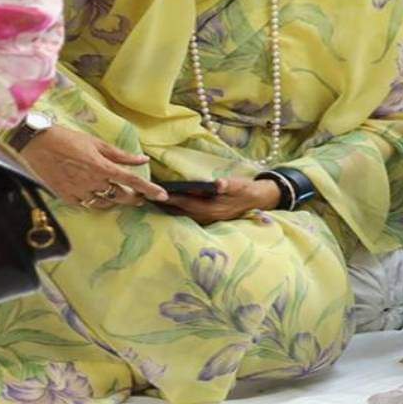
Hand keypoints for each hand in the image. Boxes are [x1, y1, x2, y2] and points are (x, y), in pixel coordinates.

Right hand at [19, 125, 168, 208]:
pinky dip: (94, 202)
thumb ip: (120, 155)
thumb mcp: (97, 143)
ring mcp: (78, 192)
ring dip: (115, 201)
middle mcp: (92, 183)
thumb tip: (142, 159)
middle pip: (120, 197)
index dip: (149, 189)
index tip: (162, 196)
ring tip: (120, 196)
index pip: (133, 181)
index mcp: (102, 167)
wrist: (36, 144)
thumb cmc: (68, 139)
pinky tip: (97, 196)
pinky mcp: (66, 196)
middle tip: (140, 197)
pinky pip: (86, 205)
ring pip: (104, 204)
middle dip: (134, 198)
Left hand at [162, 177, 279, 225]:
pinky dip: (177, 212)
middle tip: (145, 199)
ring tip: (153, 203)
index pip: (187, 202)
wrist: (257, 200)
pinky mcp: (208, 219)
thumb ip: (228, 184)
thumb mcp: (239, 184)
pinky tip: (169, 207)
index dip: (172, 198)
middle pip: (180, 212)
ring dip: (168, 210)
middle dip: (164, 206)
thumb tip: (218, 184)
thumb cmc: (246, 189)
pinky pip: (188, 217)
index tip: (157, 193)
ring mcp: (207, 219)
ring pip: (182, 216)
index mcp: (213, 207)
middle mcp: (207, 216)